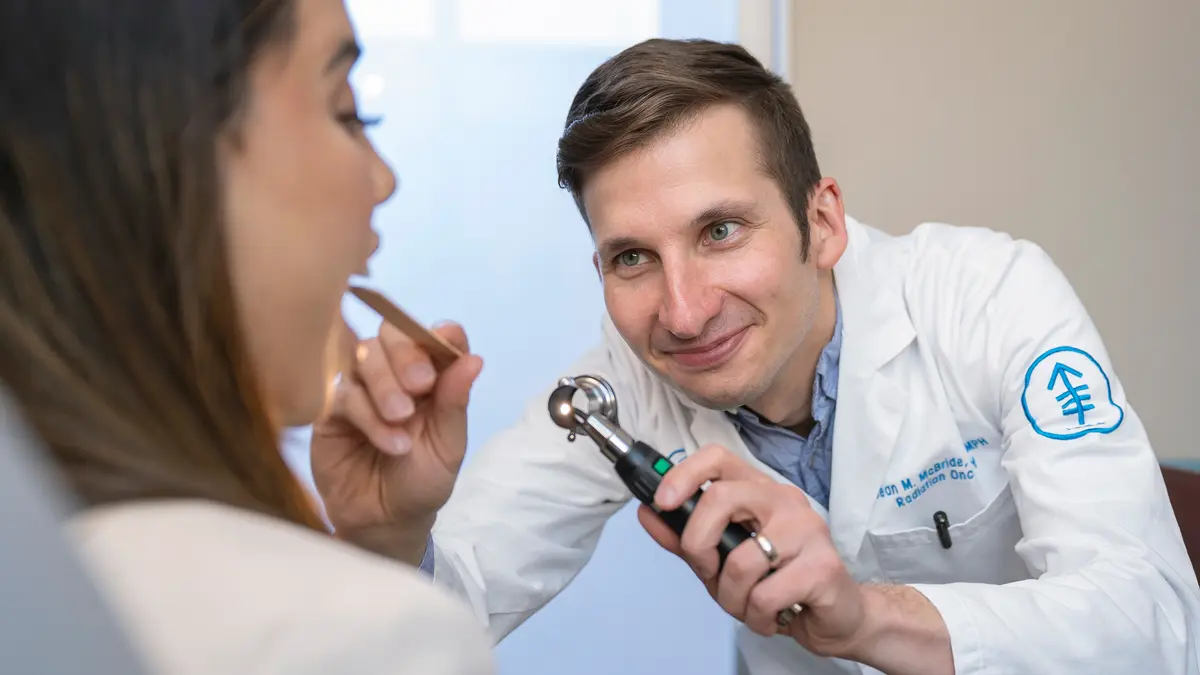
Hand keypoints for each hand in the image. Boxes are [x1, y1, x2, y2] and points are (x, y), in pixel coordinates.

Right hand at [311, 317, 482, 560]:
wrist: (384, 523)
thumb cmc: (421, 481)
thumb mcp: (447, 446)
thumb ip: (454, 403)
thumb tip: (473, 359)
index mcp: (429, 376)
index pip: (433, 337)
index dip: (441, 335)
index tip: (449, 342)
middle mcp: (393, 373)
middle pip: (392, 335)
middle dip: (407, 355)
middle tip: (420, 386)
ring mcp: (359, 387)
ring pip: (364, 356)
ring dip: (386, 385)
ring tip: (401, 421)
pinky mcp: (330, 409)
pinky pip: (343, 393)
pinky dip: (368, 415)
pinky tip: (390, 442)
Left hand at [637, 445, 867, 658]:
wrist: (838, 616)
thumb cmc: (778, 583)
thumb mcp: (721, 561)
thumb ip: (684, 537)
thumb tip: (647, 512)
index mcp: (759, 491)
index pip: (718, 458)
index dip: (684, 474)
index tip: (662, 501)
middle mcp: (784, 501)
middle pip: (720, 497)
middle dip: (698, 544)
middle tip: (708, 572)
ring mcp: (807, 530)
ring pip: (739, 561)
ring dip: (731, 598)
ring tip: (749, 605)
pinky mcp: (822, 567)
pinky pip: (764, 595)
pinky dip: (757, 616)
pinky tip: (772, 616)